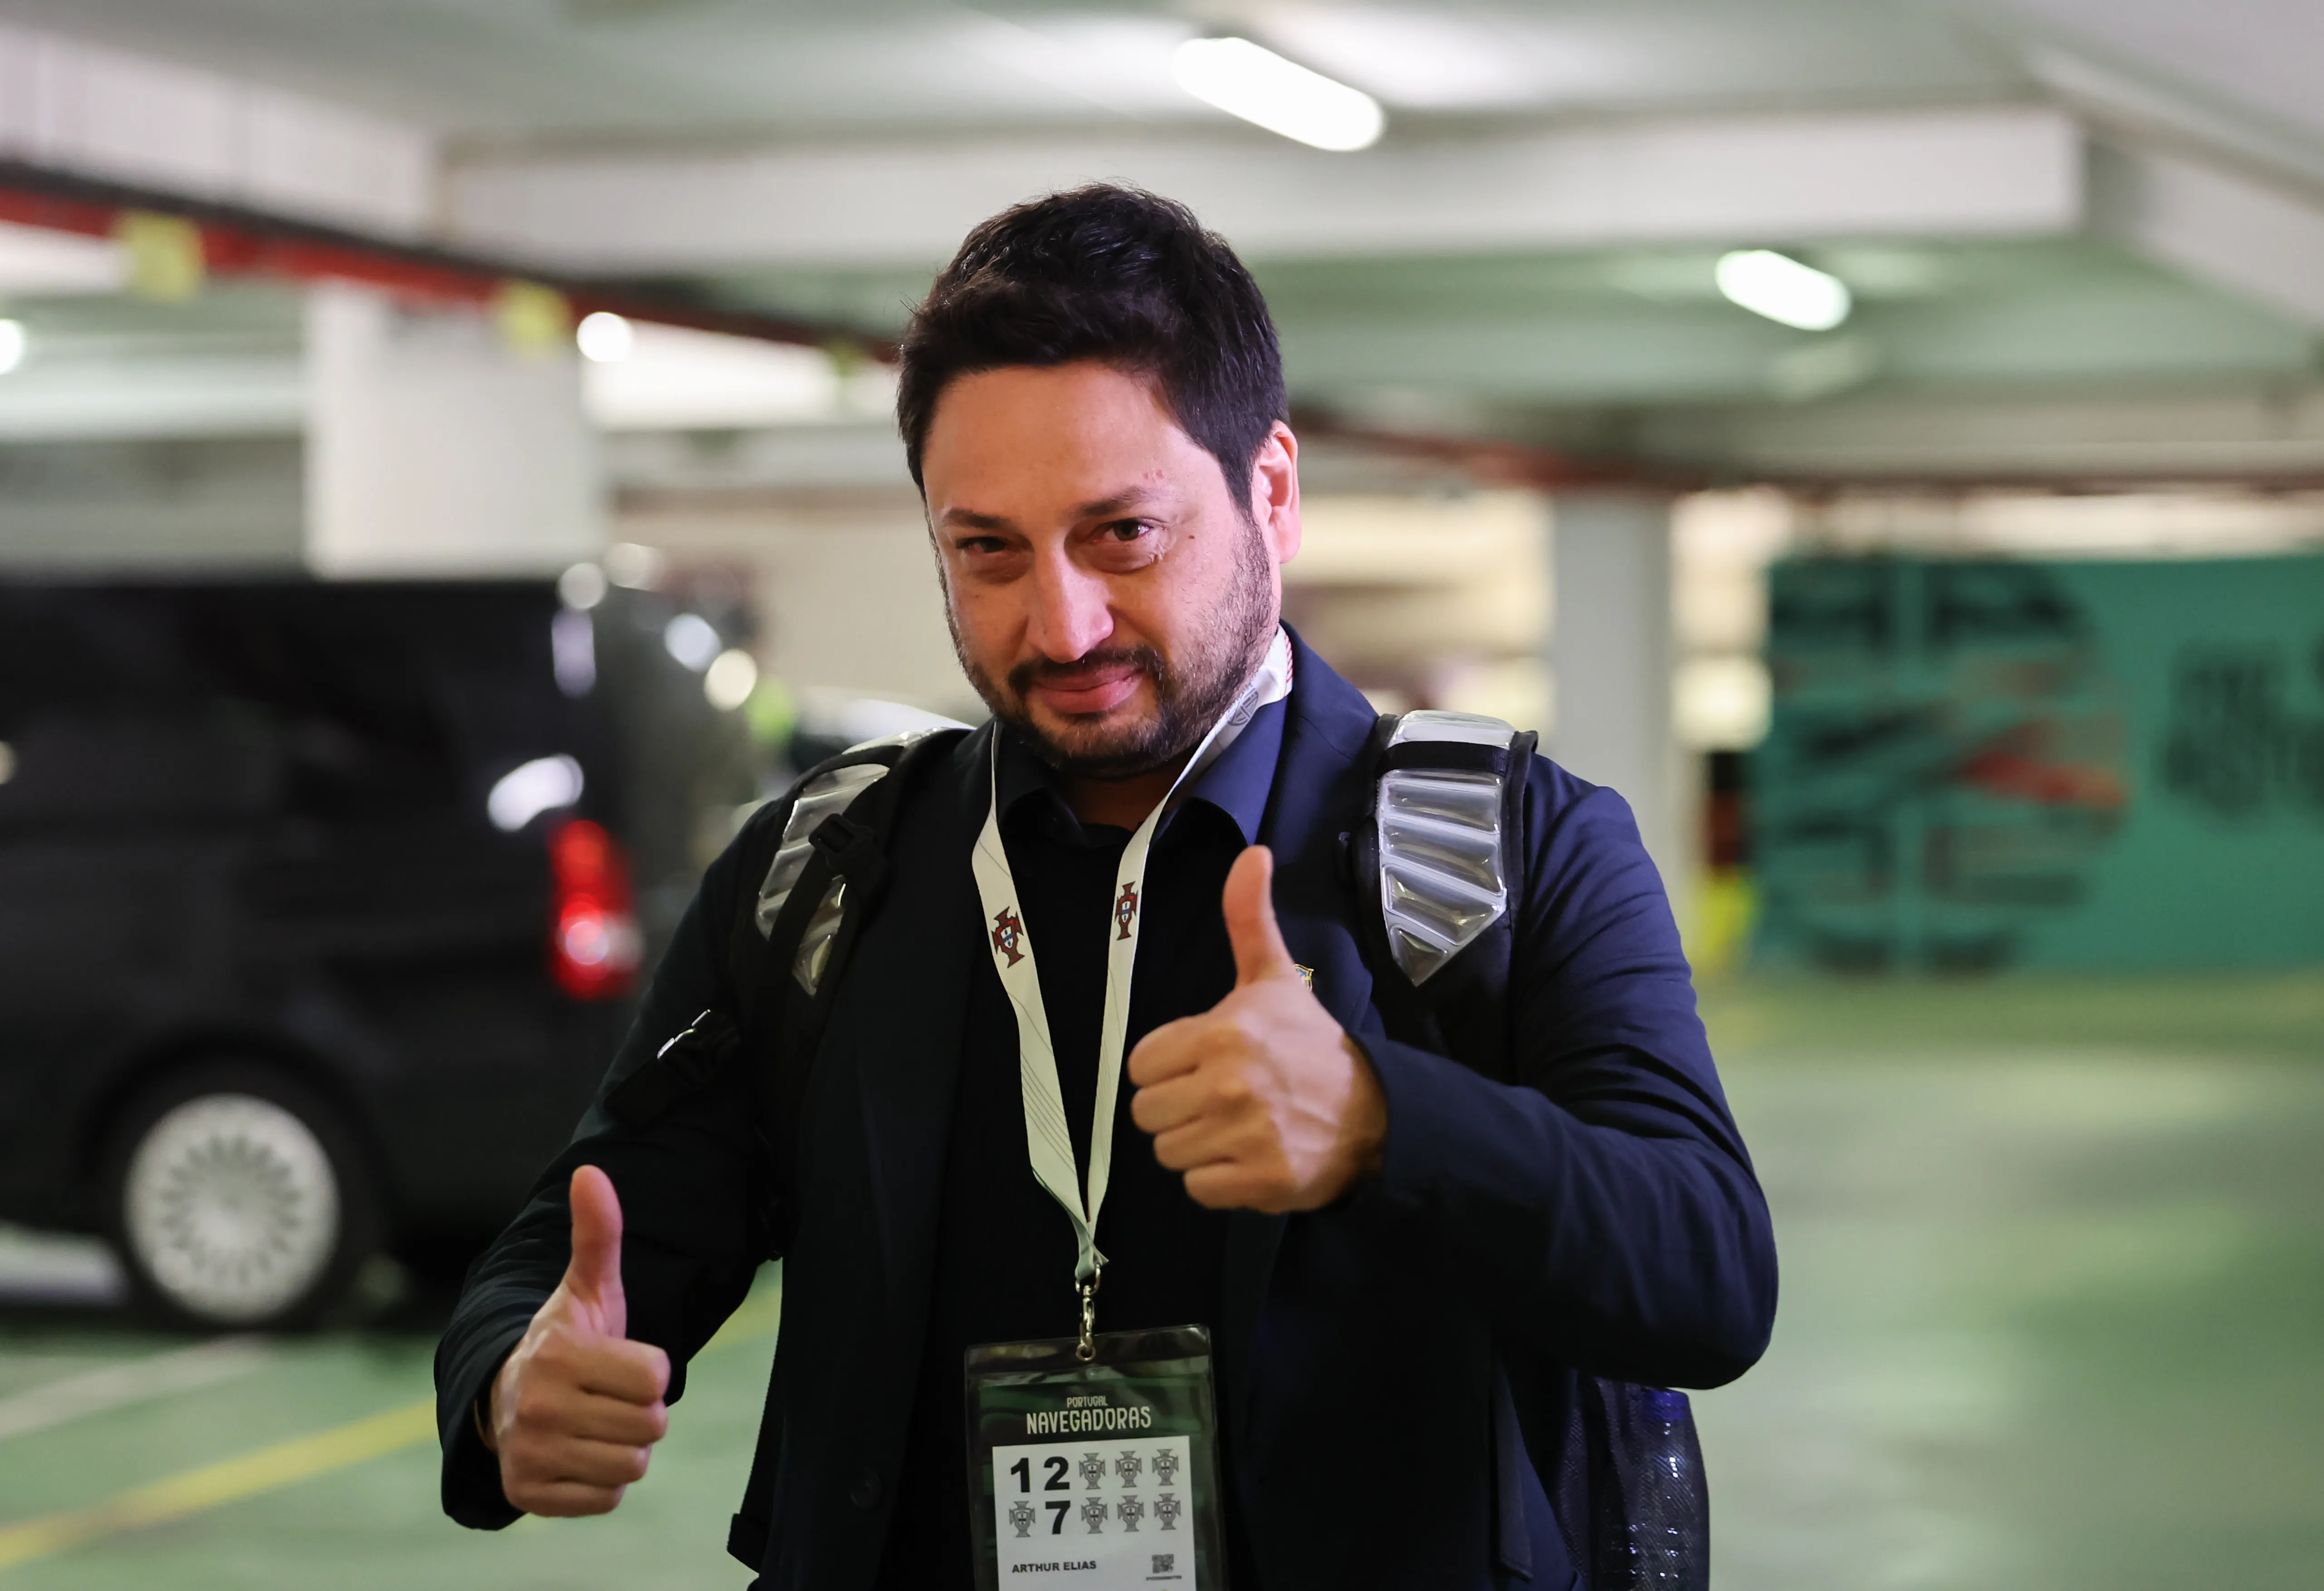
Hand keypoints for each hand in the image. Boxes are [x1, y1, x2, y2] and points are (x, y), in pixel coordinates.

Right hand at [485, 1165, 671, 1515]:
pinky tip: (578, 1452)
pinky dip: (601, 1483)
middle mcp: (537, 1406)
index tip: (619, 1361)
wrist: (505, 1397)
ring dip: (623, 1446)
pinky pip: (608, 1499)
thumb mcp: (588, 1289)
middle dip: (639, 1411)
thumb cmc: (566, 1340)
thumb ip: (598, 1234)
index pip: (657, 1377)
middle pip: (650, 1425)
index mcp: (559, 1354)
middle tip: (605, 1395)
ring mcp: (529, 1453)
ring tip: (593, 1421)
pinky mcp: (528, 1495)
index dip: (649, 1371)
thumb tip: (592, 1171)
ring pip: (632, 1465)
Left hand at [1128, 845, 1386, 1212]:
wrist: (1375, 1113)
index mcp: (1224, 1032)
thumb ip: (1248, 918)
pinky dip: (1218, 1180)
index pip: (1141, 1065)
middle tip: (1220, 1098)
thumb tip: (1252, 852)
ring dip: (1196, 1144)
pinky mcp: (1260, 1183)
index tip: (1203, 1062)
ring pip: (1168, 1153)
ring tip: (1236, 1126)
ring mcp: (1246, 1137)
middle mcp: (1230, 1085)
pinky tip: (1248, 1156)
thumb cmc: (1311, 1044)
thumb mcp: (1274, 977)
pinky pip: (1197, 1189)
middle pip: (1147, 1112)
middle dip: (1177, 1107)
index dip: (1167, 1065)